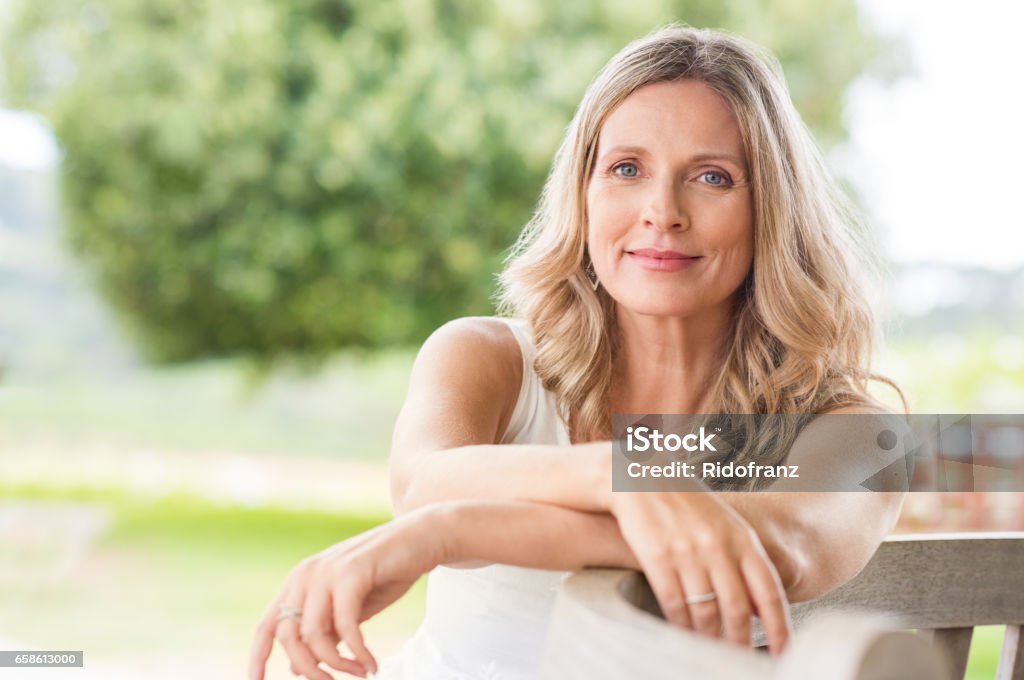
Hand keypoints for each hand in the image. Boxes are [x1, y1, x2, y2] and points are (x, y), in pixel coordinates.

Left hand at [248, 508, 449, 679]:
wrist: (421, 538)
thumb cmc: (385, 574)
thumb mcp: (349, 610)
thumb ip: (324, 633)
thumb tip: (296, 669)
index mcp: (299, 582)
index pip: (266, 627)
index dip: (257, 660)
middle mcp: (305, 575)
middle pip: (288, 638)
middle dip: (310, 670)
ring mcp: (326, 572)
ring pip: (313, 635)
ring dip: (337, 664)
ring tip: (360, 673)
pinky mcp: (350, 574)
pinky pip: (345, 627)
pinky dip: (358, 652)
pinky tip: (372, 663)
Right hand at [608, 491, 791, 653]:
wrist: (639, 476)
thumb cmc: (685, 503)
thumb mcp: (724, 525)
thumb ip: (744, 561)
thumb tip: (760, 607)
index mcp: (742, 538)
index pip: (769, 592)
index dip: (779, 628)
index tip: (784, 653)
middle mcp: (718, 547)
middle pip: (738, 609)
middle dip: (740, 642)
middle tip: (739, 660)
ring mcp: (687, 552)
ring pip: (705, 612)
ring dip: (709, 639)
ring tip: (709, 651)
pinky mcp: (657, 556)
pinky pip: (673, 604)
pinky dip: (680, 625)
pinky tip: (682, 634)